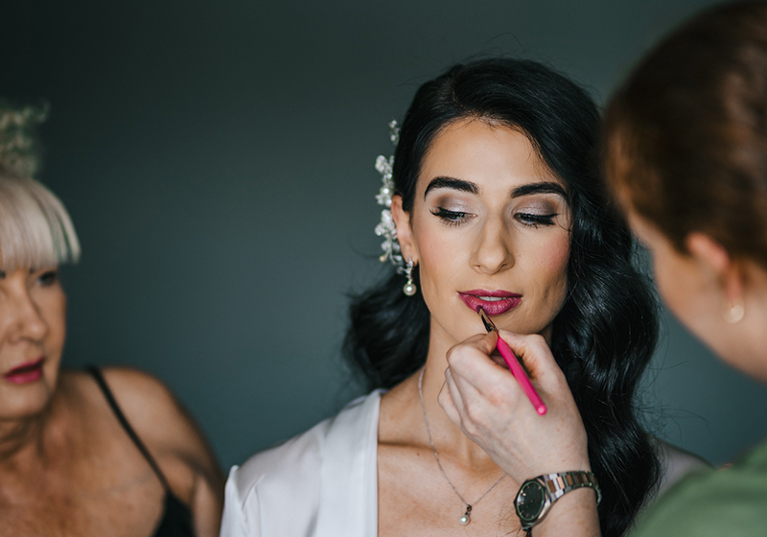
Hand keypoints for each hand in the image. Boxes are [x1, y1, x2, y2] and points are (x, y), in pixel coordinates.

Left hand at [438, 330, 590, 482]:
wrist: (552, 474)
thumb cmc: (560, 429)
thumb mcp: (556, 379)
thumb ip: (531, 346)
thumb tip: (505, 336)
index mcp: (501, 393)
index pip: (461, 353)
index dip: (479, 340)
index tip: (499, 345)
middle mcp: (478, 408)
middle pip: (453, 361)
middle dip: (476, 350)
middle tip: (500, 360)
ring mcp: (468, 421)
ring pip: (449, 376)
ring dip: (468, 368)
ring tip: (494, 377)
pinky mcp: (466, 430)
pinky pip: (448, 396)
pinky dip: (460, 386)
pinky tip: (482, 390)